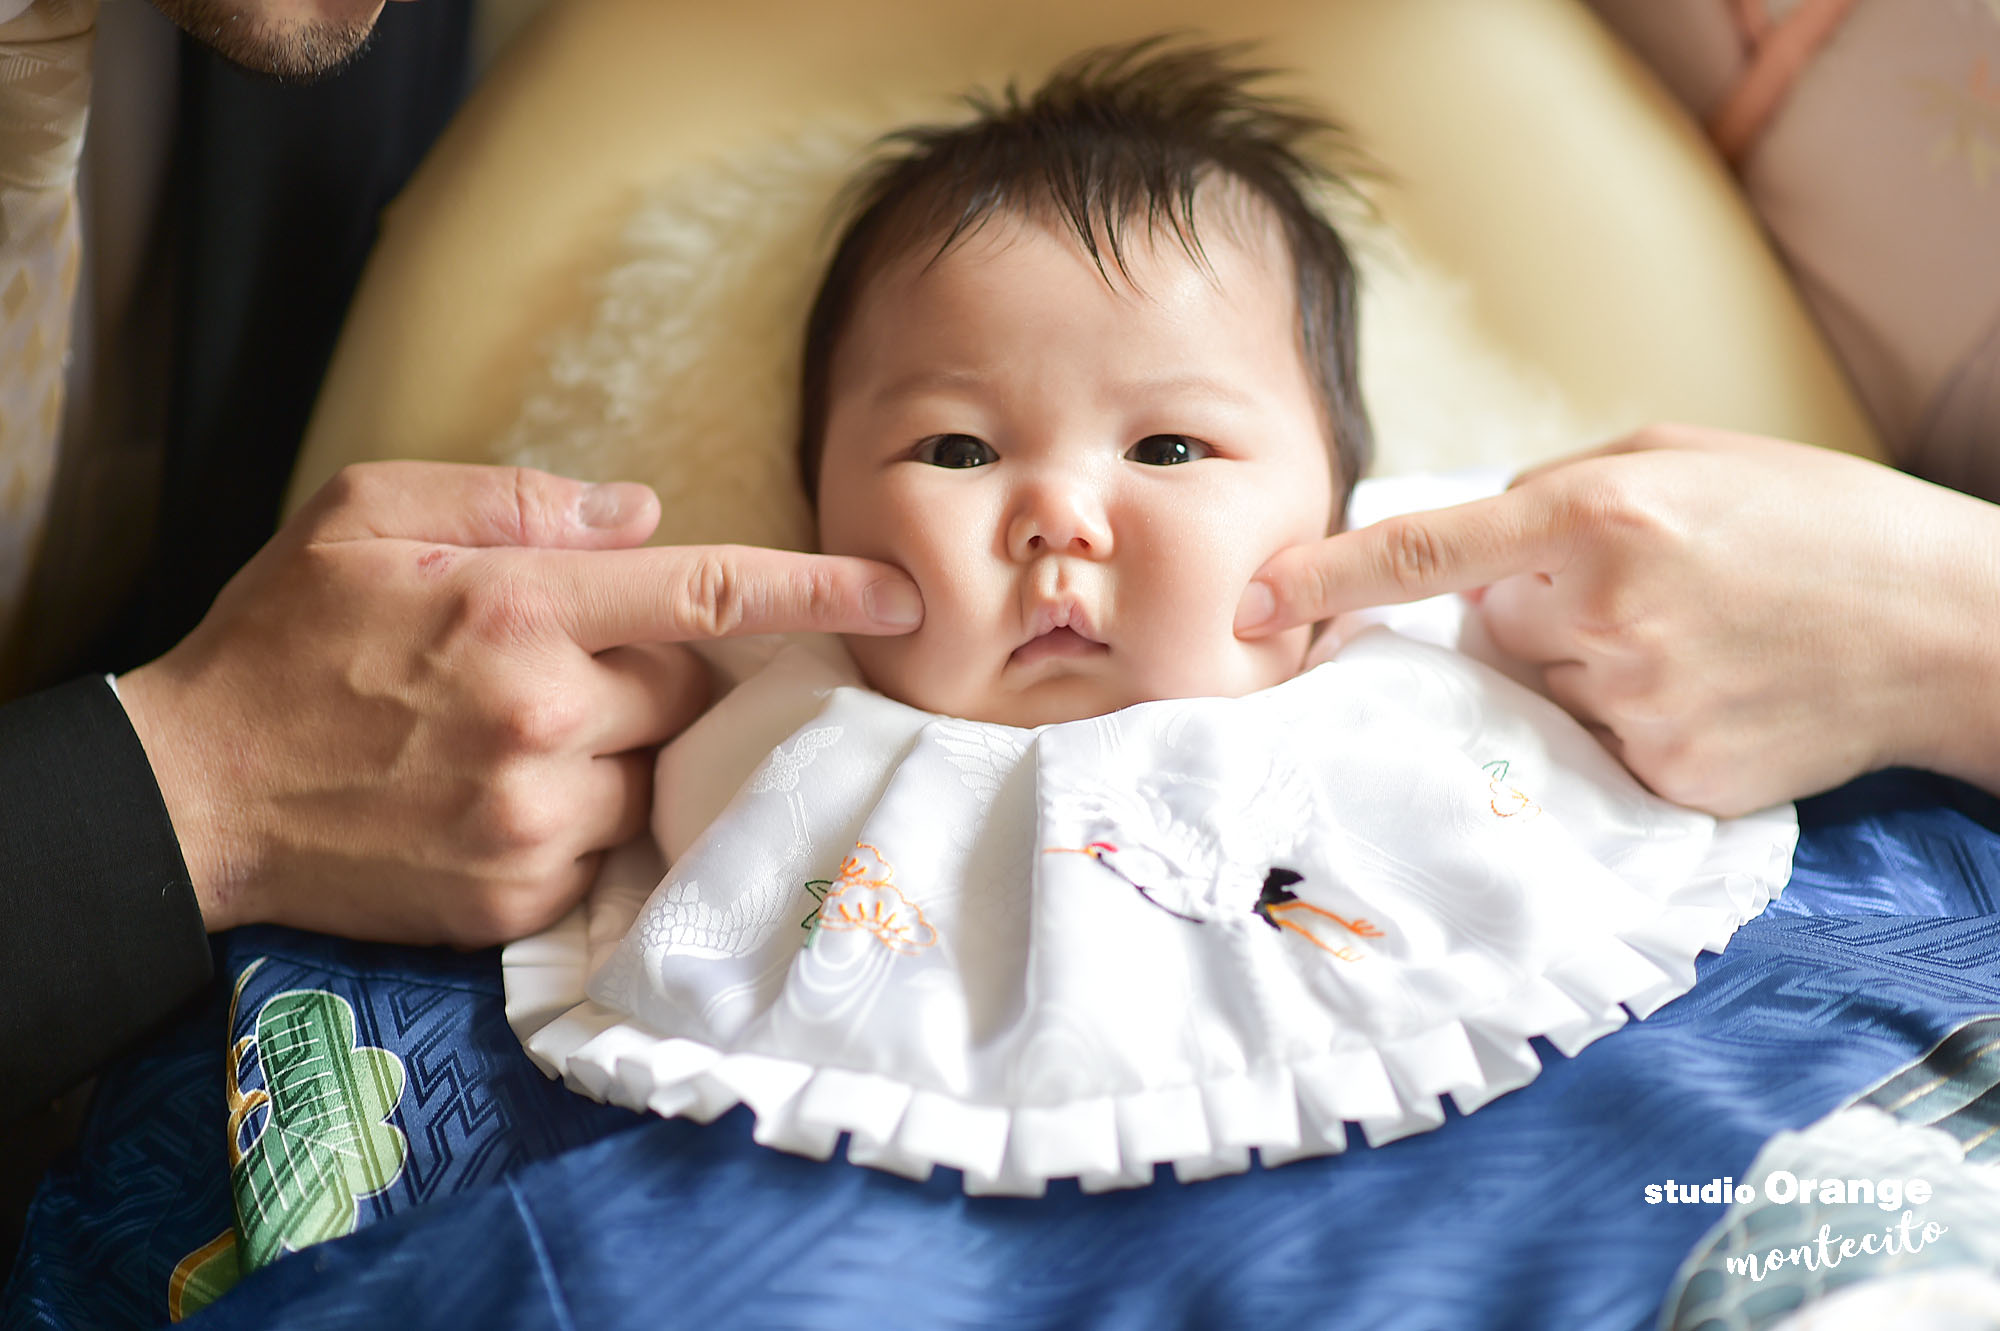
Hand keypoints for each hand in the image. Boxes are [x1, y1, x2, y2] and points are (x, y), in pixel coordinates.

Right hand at [116, 462, 924, 945]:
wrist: (194, 792)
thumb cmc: (284, 636)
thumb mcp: (371, 513)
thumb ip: (519, 501)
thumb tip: (646, 514)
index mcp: (517, 606)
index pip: (709, 593)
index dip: (818, 591)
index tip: (900, 595)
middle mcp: (542, 716)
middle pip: (685, 690)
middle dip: (652, 672)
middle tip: (562, 664)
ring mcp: (532, 817)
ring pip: (652, 776)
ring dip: (616, 750)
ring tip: (517, 736)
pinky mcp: (516, 896)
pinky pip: (603, 849)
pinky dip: (578, 818)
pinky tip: (496, 796)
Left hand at [1236, 425, 1999, 813]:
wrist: (1950, 625)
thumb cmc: (1815, 519)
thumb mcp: (1681, 456)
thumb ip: (1557, 493)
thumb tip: (1471, 553)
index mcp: (1598, 515)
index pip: (1421, 552)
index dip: (1322, 580)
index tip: (1243, 605)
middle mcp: (1601, 614)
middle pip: (1491, 630)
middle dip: (1535, 610)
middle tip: (1647, 587)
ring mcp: (1634, 705)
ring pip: (1541, 692)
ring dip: (1584, 666)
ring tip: (1693, 637)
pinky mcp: (1667, 776)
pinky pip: (1597, 746)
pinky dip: (1632, 718)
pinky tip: (1710, 688)